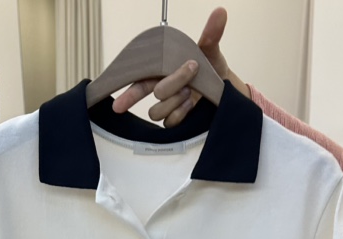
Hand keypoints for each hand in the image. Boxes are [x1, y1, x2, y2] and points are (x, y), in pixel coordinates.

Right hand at [112, 7, 248, 127]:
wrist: (225, 88)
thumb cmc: (211, 69)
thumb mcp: (210, 50)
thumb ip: (211, 34)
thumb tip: (220, 13)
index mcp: (160, 71)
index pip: (137, 81)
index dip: (127, 94)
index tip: (118, 105)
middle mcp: (161, 88)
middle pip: (151, 93)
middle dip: (172, 84)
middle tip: (190, 75)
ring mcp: (168, 106)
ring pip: (158, 111)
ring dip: (175, 101)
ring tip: (191, 90)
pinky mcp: (176, 119)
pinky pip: (170, 122)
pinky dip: (180, 113)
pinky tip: (191, 103)